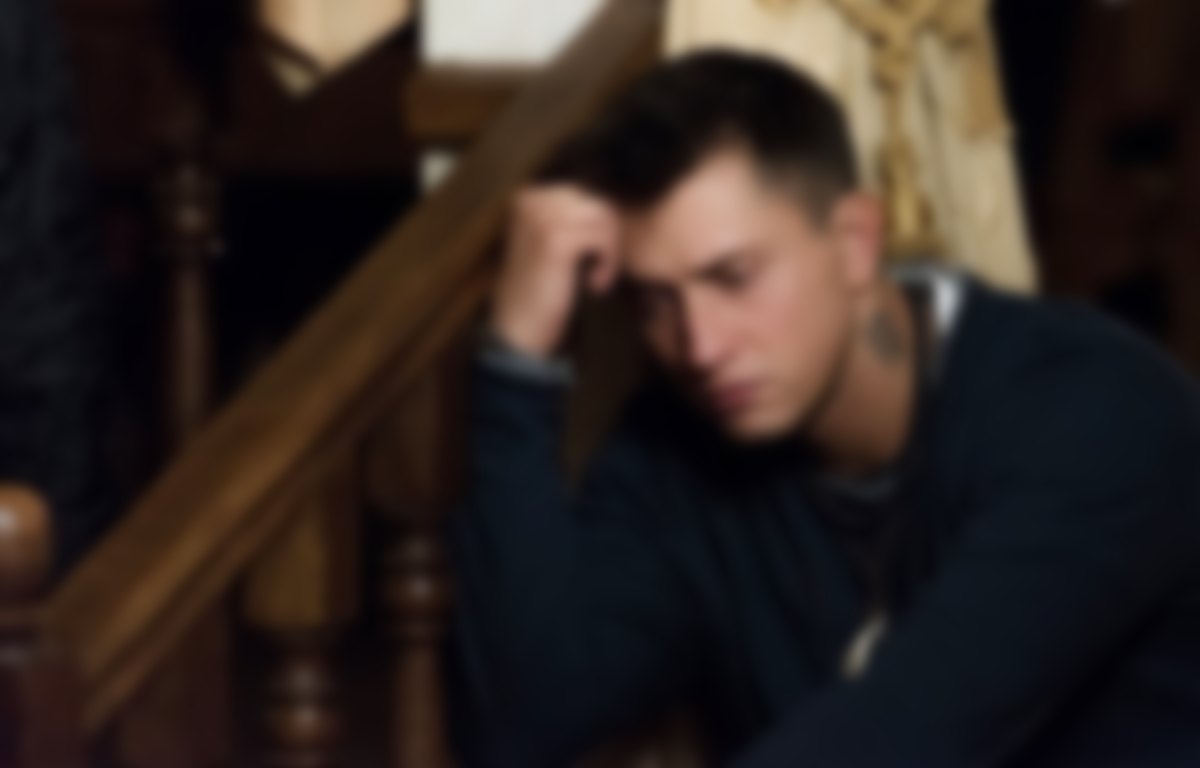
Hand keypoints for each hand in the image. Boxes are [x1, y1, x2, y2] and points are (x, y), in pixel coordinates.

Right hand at [489, 185, 622, 358]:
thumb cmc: (540, 289)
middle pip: (598, 204)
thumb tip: (611, 204)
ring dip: (611, 252)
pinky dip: (608, 264)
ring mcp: (543, 218)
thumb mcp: (549, 242)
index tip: (592, 258)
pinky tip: (596, 284)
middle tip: (600, 270)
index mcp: (529, 197)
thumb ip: (572, 217)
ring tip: (598, 277)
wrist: (519, 327)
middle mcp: (533, 201)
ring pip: (604, 219)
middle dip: (608, 238)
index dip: (599, 228)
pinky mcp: (556, 240)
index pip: (586, 196)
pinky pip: (604, 238)